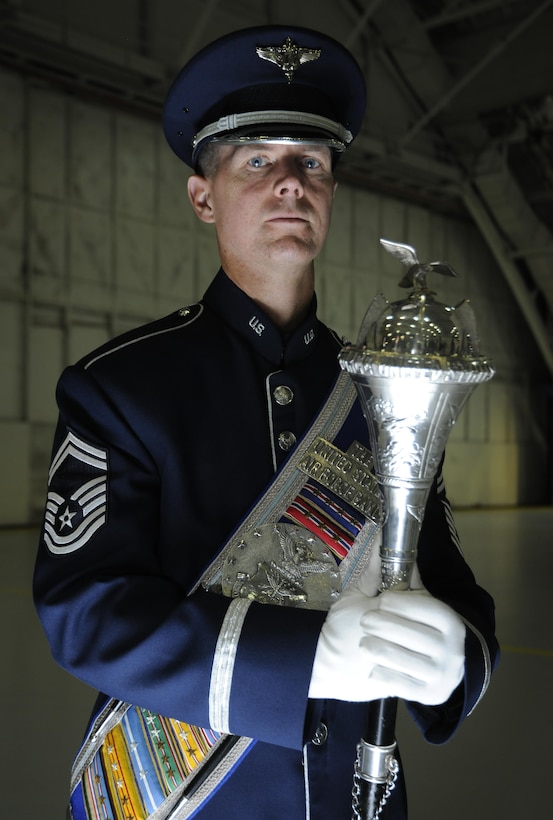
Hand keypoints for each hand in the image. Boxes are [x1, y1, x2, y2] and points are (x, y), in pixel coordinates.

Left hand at [309, 569, 465, 704]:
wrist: (371, 666)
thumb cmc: (378, 625)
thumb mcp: (384, 596)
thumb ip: (386, 569)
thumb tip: (381, 534)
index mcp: (450, 620)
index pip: (430, 608)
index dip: (403, 603)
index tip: (383, 601)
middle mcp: (454, 648)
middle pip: (416, 634)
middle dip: (384, 626)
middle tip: (366, 621)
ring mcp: (443, 674)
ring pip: (405, 659)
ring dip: (379, 649)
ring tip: (365, 642)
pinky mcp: (428, 696)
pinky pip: (400, 683)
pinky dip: (381, 673)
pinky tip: (373, 667)